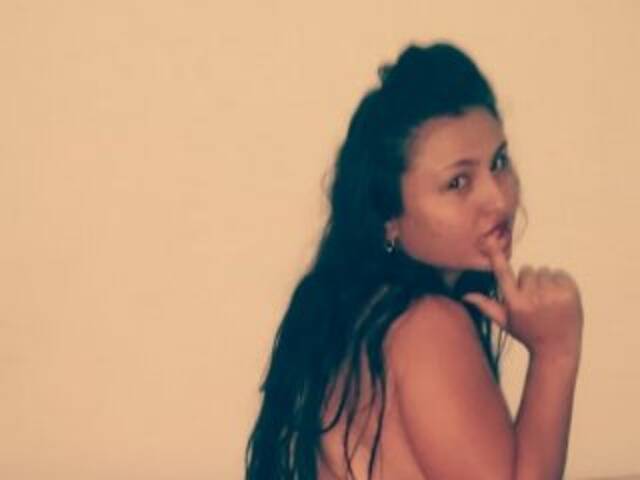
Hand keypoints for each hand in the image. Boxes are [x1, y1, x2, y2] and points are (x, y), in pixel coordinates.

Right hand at [462, 236, 583, 357]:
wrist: (558, 350)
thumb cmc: (527, 334)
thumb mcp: (504, 322)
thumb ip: (486, 306)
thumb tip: (464, 295)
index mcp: (515, 304)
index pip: (503, 274)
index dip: (496, 256)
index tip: (490, 242)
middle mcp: (533, 299)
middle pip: (527, 269)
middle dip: (528, 280)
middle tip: (534, 300)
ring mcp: (553, 296)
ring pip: (544, 271)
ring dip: (544, 282)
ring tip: (547, 302)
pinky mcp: (570, 294)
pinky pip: (560, 273)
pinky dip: (559, 282)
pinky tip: (559, 299)